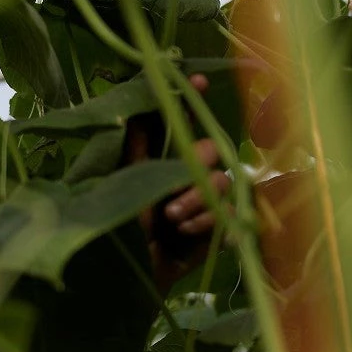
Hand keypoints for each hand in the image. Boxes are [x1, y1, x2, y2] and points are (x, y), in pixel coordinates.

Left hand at [126, 74, 232, 292]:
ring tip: (172, 221)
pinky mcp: (219, 228)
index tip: (198, 78)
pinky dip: (207, 224)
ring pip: (222, 182)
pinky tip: (185, 235)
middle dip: (193, 173)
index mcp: (163, 158)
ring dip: (196, 202)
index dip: (192, 98)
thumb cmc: (120, 226)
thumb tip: (136, 102)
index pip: (182, 122)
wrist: (127, 273)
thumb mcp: (123, 181)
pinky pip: (231, 213)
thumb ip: (136, 145)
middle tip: (167, 202)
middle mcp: (187, 174)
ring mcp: (206, 201)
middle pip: (211, 151)